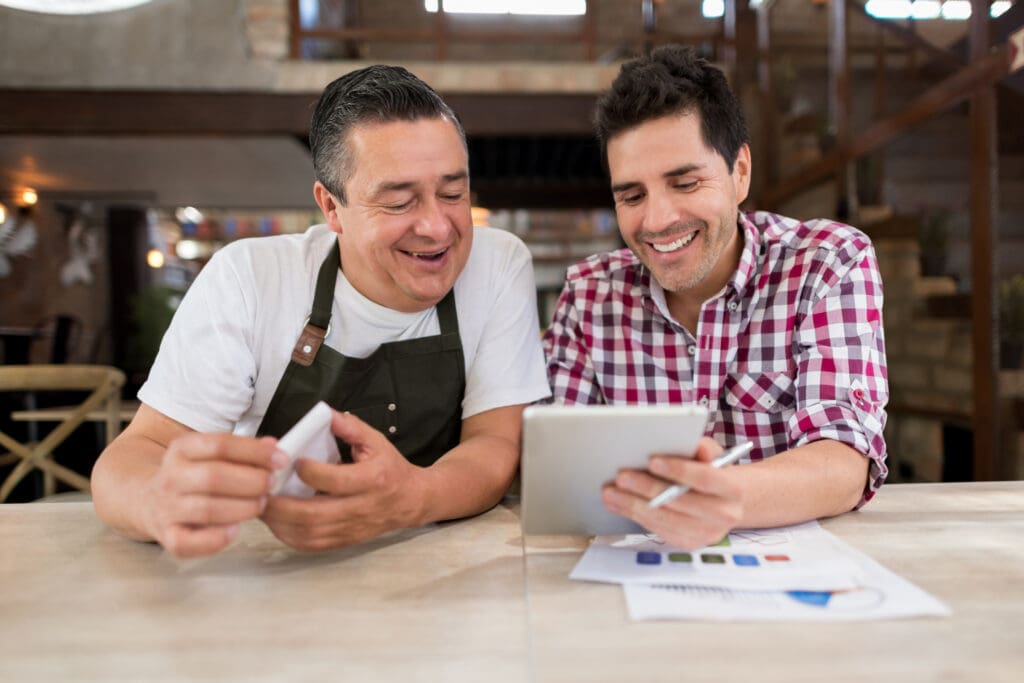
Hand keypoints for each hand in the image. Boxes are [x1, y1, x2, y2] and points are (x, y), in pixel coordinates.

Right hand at [141, 433, 283, 557]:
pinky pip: (190, 542)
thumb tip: (274, 447)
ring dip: (242, 508)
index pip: (220, 445)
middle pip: (214, 477)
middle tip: (271, 484)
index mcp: (182, 449)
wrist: (146, 499)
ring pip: (207, 509)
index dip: (255, 452)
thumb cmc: (191, 476)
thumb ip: (243, 450)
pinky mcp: (167, 536)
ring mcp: (166, 508)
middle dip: (252, 481)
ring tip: (260, 504)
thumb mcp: (210, 453)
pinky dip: (216, 539)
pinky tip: (235, 530)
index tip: (280, 459)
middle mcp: (170, 477)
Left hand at [260, 411, 425, 551]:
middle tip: (262, 489)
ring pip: (309, 534)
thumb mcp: (377, 442)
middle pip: (316, 514)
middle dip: (283, 504)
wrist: (412, 501)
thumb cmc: (391, 469)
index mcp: (373, 479)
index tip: (294, 461)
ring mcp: (351, 528)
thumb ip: (351, 428)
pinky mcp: (344, 541)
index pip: (337, 480)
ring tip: (263, 505)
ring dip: (280, 522)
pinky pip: (311, 545)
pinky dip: (289, 536)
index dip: (311, 472)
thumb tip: (325, 414)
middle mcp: (361, 507)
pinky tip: (277, 522)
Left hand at [601, 436, 743, 548]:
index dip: (679, 470)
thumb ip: (703, 448)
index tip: (652, 460)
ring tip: (611, 492)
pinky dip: (635, 516)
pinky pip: (658, 530)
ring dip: (633, 505)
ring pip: (664, 519)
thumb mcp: (713, 456)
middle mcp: (723, 515)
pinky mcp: (689, 543)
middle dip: (647, 488)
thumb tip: (693, 442)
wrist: (726, 503)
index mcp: (732, 489)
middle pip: (680, 502)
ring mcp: (706, 533)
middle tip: (622, 476)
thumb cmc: (713, 473)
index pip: (706, 479)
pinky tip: (618, 504)